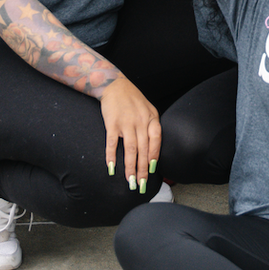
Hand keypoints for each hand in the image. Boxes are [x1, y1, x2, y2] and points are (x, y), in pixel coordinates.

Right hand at [98, 76, 161, 192]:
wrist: (114, 84)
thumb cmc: (132, 99)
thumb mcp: (148, 109)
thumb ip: (151, 126)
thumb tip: (153, 149)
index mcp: (151, 118)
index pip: (156, 141)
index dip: (154, 157)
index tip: (151, 170)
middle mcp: (140, 121)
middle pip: (143, 150)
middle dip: (142, 170)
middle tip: (141, 185)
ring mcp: (126, 123)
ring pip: (130, 150)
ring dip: (130, 168)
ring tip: (130, 181)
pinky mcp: (112, 123)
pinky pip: (112, 143)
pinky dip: (112, 156)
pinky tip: (111, 167)